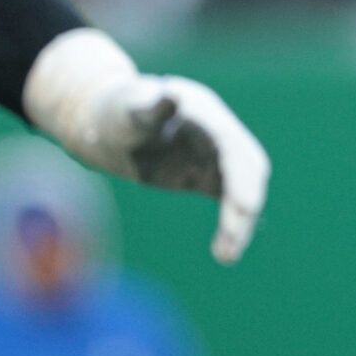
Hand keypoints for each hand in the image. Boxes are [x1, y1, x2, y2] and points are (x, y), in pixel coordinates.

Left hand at [71, 74, 270, 263]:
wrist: (106, 125)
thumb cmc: (114, 112)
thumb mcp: (126, 108)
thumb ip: (148, 107)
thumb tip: (170, 98)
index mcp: (202, 110)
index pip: (232, 144)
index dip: (241, 175)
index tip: (244, 207)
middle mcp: (217, 132)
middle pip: (249, 168)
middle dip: (245, 203)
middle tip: (232, 240)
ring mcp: (215, 154)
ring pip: (243, 188)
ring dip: (241, 222)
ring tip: (225, 257)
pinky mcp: (207, 175)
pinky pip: (229, 201)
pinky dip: (232, 226)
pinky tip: (225, 252)